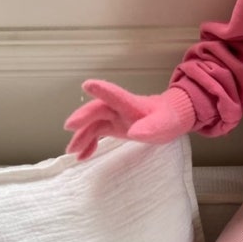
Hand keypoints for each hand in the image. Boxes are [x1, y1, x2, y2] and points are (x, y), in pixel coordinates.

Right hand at [64, 80, 194, 159]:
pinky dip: (89, 143)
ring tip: (71, 151)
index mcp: (131, 104)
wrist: (172, 118)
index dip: (102, 90)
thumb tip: (134, 133)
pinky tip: (82, 156)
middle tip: (69, 126)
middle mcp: (119, 108)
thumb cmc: (169, 118)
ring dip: (82, 135)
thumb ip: (151, 128)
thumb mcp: (164, 125)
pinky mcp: (114, 126)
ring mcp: (115, 116)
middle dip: (84, 117)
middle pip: (98, 109)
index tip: (87, 85)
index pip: (115, 95)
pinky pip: (97, 132)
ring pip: (94, 123)